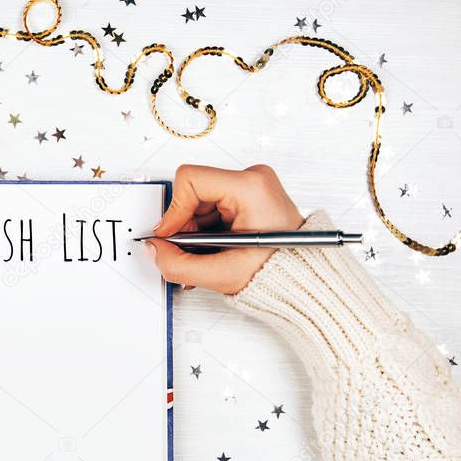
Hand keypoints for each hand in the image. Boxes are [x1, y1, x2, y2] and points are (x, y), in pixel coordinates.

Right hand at [148, 164, 303, 293]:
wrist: (306, 280)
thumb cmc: (282, 273)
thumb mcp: (222, 275)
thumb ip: (178, 264)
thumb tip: (154, 249)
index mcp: (251, 188)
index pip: (191, 180)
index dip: (173, 211)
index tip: (169, 235)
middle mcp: (253, 180)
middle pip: (194, 193)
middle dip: (184, 226)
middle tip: (189, 252)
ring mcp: (252, 186)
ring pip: (200, 203)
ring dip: (194, 233)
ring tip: (205, 258)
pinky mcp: (249, 196)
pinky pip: (212, 207)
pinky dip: (204, 231)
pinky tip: (211, 252)